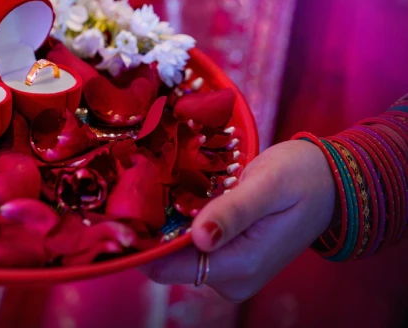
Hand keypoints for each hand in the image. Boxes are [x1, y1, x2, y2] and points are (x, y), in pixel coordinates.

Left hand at [141, 139, 335, 302]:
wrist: (331, 182)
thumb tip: (199, 238)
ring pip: (175, 251)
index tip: (124, 205)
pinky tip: (178, 194)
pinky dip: (180, 221)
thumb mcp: (267, 186)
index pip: (167, 266)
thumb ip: (233, 212)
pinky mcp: (228, 258)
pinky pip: (190, 244)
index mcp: (238, 266)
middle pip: (166, 259)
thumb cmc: (301, 176)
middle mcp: (230, 279)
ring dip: (166, 221)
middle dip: (152, 226)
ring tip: (159, 182)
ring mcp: (228, 271)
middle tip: (140, 183)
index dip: (143, 239)